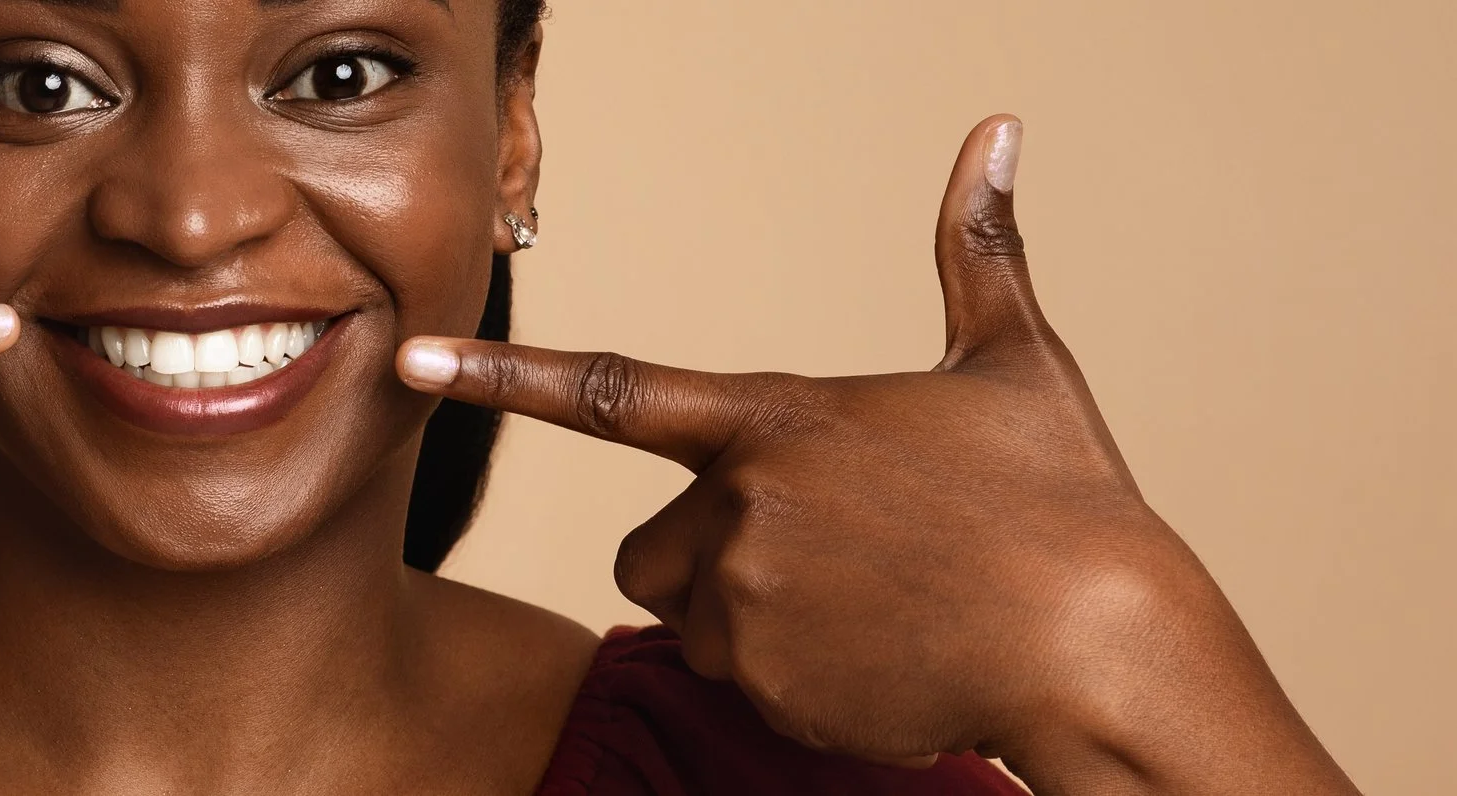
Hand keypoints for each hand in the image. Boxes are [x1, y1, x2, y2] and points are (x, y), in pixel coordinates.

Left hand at [397, 117, 1351, 790]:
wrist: (1104, 648)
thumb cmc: (1064, 502)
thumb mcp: (1014, 363)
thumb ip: (974, 252)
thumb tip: (996, 134)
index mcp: (775, 419)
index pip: (607, 390)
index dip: (499, 375)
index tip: (411, 360)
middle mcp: (739, 509)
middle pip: (651, 543)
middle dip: (712, 555)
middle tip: (833, 559)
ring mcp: (744, 601)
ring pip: (695, 614)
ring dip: (753, 619)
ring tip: (868, 609)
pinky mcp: (763, 682)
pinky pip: (737, 678)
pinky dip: (792, 678)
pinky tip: (878, 659)